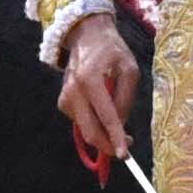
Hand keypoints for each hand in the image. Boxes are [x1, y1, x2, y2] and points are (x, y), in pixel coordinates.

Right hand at [55, 13, 139, 162]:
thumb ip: (125, 98)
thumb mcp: (129, 69)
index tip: (125, 155)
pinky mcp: (63, 101)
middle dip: (108, 145)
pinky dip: (93, 123)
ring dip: (102, 134)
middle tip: (125, 147)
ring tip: (117, 127)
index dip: (116, 138)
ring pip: (84, 129)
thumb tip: (121, 126)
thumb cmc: (112, 51)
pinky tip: (101, 112)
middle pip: (90, 130)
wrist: (87, 36)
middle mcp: (73, 91)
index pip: (106, 117)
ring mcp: (65, 97)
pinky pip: (80, 121)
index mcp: (90, 80)